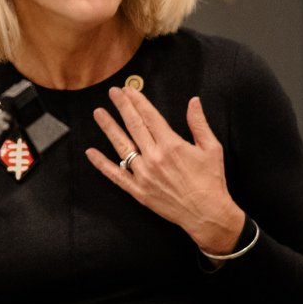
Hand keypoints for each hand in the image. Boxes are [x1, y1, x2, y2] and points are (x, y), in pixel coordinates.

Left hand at [88, 88, 245, 254]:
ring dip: (109, 128)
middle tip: (112, 93)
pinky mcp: (138, 191)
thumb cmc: (211, 181)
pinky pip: (116, 175)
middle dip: (122, 107)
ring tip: (98, 113)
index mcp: (172, 145)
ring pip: (121, 146)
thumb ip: (199, 123)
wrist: (207, 213)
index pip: (149, 116)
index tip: (128, 90)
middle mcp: (154, 157)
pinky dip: (102, 164)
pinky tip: (91, 152)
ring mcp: (144, 175)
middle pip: (134, 126)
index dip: (137, 101)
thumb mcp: (211, 148)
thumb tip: (193, 101)